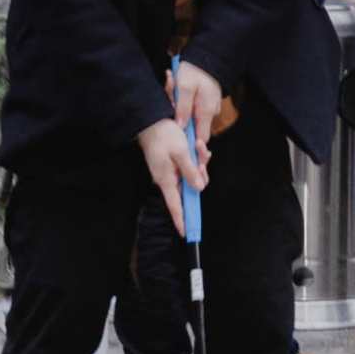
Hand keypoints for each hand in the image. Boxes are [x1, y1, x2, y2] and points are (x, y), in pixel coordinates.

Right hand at [137, 118, 204, 232]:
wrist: (152, 120)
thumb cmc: (164, 135)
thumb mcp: (181, 153)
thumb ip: (191, 172)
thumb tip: (199, 188)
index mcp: (167, 179)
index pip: (175, 205)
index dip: (181, 219)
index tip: (185, 233)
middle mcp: (168, 178)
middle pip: (189, 188)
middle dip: (200, 175)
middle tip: (202, 160)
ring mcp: (170, 171)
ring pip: (192, 176)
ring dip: (199, 163)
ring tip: (198, 146)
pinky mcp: (173, 163)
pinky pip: (189, 166)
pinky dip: (195, 158)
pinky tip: (196, 145)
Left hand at [169, 60, 225, 149]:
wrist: (207, 55)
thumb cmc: (195, 70)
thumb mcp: (184, 87)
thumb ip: (182, 108)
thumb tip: (180, 126)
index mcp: (206, 111)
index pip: (201, 139)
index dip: (188, 141)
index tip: (175, 133)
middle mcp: (210, 112)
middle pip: (193, 127)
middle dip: (178, 118)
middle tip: (170, 99)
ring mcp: (209, 106)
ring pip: (191, 115)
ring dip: (178, 106)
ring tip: (172, 86)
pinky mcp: (206, 100)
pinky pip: (192, 106)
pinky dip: (183, 100)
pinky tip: (177, 87)